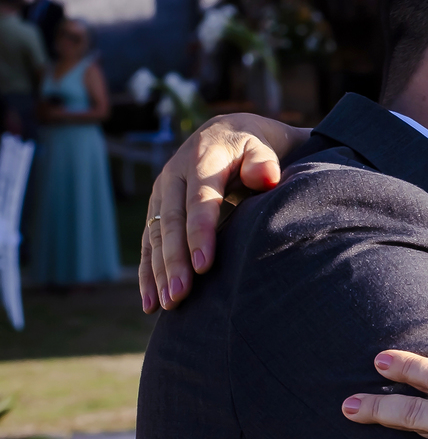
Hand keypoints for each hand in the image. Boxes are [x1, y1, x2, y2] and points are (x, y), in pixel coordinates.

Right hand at [139, 114, 305, 312]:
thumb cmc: (252, 147)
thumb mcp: (263, 147)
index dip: (200, 233)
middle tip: (181, 295)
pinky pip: (148, 243)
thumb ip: (264, 162)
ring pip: (155, 236)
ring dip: (159, 272)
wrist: (225, 133)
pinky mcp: (157, 209)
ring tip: (168, 304)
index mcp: (201, 160)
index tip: (204, 265)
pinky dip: (148, 273)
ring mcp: (162, 193)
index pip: (199, 201)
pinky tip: (151, 302)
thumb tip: (267, 178)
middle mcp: (174, 176)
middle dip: (174, 261)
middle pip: (171, 223)